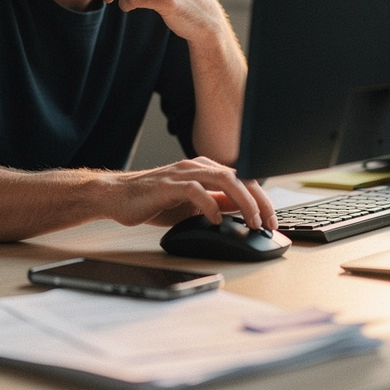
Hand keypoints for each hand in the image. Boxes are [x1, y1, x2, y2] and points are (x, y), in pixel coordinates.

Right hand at [104, 157, 277, 230]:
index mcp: (205, 170)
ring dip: (242, 201)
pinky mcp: (167, 184)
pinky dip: (209, 204)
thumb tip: (243, 212)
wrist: (117, 196)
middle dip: (258, 200)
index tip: (272, 220)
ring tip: (252, 220)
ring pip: (222, 179)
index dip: (261, 199)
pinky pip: (194, 189)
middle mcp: (196, 166)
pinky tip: (214, 219)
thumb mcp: (192, 205)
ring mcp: (182, 173)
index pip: (242, 180)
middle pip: (238, 177)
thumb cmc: (153, 200)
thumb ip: (215, 204)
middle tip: (268, 222)